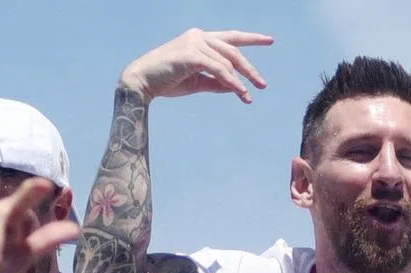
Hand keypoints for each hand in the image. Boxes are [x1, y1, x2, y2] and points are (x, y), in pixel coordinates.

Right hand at [119, 28, 272, 104]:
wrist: (141, 83)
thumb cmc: (167, 81)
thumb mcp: (197, 81)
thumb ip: (216, 81)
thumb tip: (235, 87)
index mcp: (200, 39)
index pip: (231, 37)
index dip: (252, 38)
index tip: (269, 40)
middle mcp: (198, 36)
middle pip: (233, 51)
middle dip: (250, 69)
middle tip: (263, 84)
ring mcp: (194, 43)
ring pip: (227, 62)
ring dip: (240, 81)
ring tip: (248, 97)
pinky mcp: (191, 54)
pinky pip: (219, 69)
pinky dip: (231, 81)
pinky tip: (239, 92)